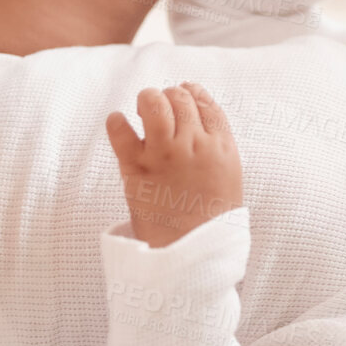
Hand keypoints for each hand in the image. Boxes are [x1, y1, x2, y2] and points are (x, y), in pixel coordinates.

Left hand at [105, 82, 243, 248]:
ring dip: (147, 100)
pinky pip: (120, 130)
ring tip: (143, 109)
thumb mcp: (229, 179)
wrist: (191, 253)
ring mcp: (164, 154)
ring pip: (154, 103)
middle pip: (179, 97)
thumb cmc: (211, 221)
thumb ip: (218, 150)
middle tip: (161, 105)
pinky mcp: (136, 167)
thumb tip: (202, 124)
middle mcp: (193, 144)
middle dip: (169, 96)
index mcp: (220, 147)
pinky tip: (117, 123)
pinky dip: (116, 122)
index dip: (192, 93)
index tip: (183, 93)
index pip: (206, 103)